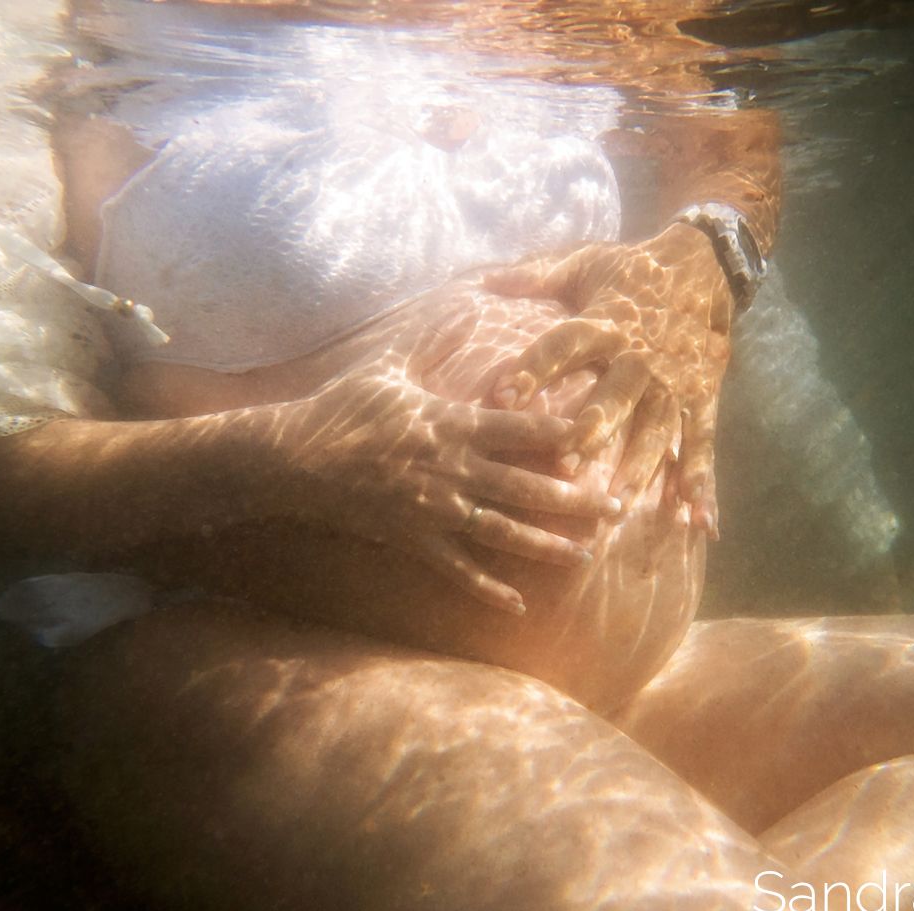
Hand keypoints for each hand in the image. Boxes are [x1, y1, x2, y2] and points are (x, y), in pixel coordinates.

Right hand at [259, 368, 622, 614]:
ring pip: (502, 531)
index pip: (519, 429)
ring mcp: (434, 508)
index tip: (602, 437)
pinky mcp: (413, 539)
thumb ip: (435, 340)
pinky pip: (458, 569)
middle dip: (575, 499)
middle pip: (526, 486)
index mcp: (452, 424)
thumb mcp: (390, 368)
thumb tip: (468, 301)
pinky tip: (519, 605)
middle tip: (619, 508)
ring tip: (587, 555)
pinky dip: (488, 589)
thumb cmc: (344, 409)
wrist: (294, 458)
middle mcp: (452, 469)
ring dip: (546, 546)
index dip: (562, 434)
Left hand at [485, 223, 732, 537]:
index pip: (565, 344)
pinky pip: (701, 443)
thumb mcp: (584, 262)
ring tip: (619, 507)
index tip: (501, 397)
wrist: (705, 264)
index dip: (534, 368)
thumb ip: (535, 276)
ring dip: (640, 468)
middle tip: (566, 466)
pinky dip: (701, 482)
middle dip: (592, 430)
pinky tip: (698, 522)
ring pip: (656, 428)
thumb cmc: (630, 271)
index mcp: (606, 321)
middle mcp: (641, 355)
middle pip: (614, 395)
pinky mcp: (703, 398)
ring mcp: (676, 381)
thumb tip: (483, 283)